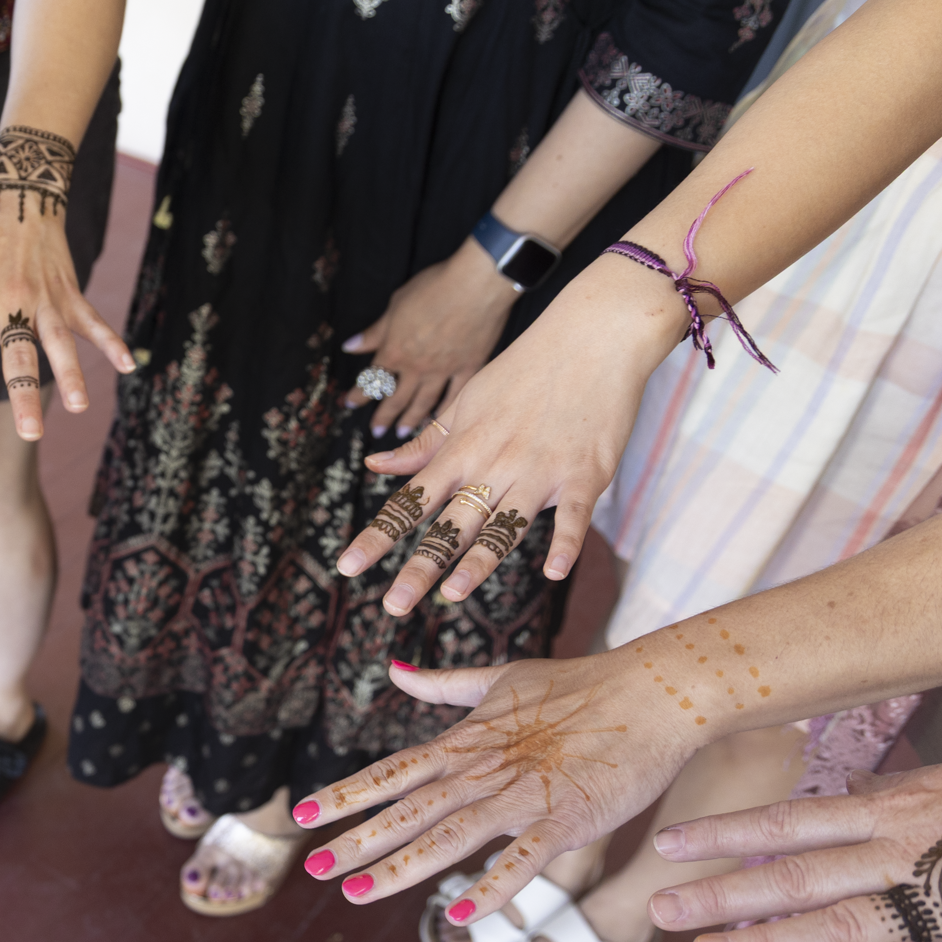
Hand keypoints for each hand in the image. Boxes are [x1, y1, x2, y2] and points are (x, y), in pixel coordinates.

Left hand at [0, 195, 131, 439]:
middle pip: (20, 357)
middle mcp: (11, 306)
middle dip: (25, 395)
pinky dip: (111, 342)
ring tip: (79, 407)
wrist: (16, 202)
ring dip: (71, 374)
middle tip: (31, 433)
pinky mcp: (70, 293)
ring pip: (59, 342)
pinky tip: (127, 366)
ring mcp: (45, 300)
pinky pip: (93, 321)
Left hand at [290, 655, 697, 918]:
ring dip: (401, 867)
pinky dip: (491, 886)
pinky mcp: (568, 819)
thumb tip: (393, 667)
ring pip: (450, 835)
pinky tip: (456, 914)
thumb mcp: (501, 678)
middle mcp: (483, 771)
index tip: (302, 812)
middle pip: (408, 809)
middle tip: (310, 867)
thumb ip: (443, 684)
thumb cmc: (581, 685)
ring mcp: (523, 796)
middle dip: (357, 840)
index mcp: (465, 745)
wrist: (655, 691)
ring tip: (357, 895)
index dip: (346, 793)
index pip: (392, 771)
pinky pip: (523, 859)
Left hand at [333, 260, 681, 616]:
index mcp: (462, 450)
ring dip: (478, 562)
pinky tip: (553, 573)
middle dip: (419, 567)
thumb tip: (375, 463)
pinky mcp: (586, 474)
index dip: (377, 536)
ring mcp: (540, 471)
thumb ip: (425, 442)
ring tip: (450, 595)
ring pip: (503, 525)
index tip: (347, 567)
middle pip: (449, 525)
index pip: (410, 502)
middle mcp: (494, 465)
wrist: (594, 335)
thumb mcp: (466, 402)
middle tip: (393, 606)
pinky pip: (575, 517)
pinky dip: (566, 544)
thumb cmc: (526, 370)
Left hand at [339, 244, 514, 439]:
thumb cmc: (435, 287)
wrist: (477, 284)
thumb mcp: (396, 306)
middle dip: (383, 416)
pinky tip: (441, 418)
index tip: (349, 403)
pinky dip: (446, 409)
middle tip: (376, 431)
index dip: (358, 393)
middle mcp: (417, 367)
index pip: (372, 378)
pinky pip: (455, 396)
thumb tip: (351, 346)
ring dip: (411, 419)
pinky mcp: (469, 368)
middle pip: (395, 398)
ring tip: (404, 431)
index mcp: (396, 351)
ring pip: (424, 403)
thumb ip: (375, 332)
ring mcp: (444, 370)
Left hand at [647, 750, 941, 941]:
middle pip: (798, 872)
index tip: (668, 845)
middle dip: (724, 893)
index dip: (729, 832)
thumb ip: (906, 790)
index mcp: (906, 806)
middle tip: (656, 911)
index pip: (795, 819)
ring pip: (846, 922)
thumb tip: (856, 788)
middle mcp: (914, 848)